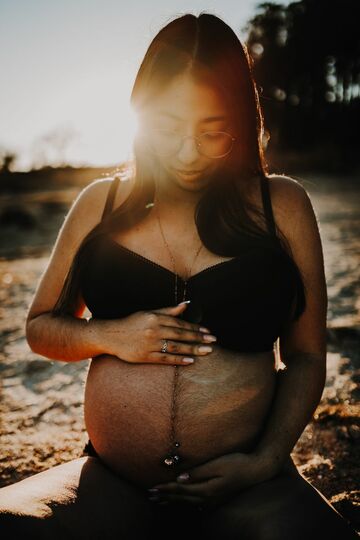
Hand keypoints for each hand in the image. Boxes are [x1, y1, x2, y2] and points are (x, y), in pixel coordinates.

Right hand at [99, 301, 216, 364]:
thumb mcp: (149, 313)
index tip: (208, 332)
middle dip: (199, 338)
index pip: (180, 324)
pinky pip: (165, 358)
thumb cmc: (131, 323)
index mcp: (155, 318)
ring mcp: (150, 344)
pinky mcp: (145, 357)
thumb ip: (168, 311)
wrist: (111, 335)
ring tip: (207, 351)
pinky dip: (178, 360)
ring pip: (175, 347)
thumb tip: (186, 305)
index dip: (196, 328)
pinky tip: (190, 361)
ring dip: (193, 349)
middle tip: (213, 342)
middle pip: (181, 335)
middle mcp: (154, 330)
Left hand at [147, 451, 276, 509]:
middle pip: (182, 498)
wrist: (255, 470)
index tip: (152, 488)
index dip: (165, 488)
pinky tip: (184, 505)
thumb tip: (179, 479)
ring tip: (161, 501)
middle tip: (150, 496)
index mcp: (206, 489)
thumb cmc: (236, 463)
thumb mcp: (216, 465)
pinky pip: (197, 503)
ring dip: (173, 501)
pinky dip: (186, 503)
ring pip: (188, 502)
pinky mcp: (217, 498)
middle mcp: (208, 498)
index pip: (180, 489)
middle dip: (165, 497)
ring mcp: (213, 500)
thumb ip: (198, 473)